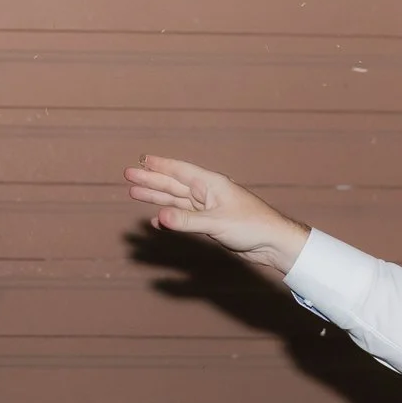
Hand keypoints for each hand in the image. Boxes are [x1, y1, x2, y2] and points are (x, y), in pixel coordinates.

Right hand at [124, 155, 311, 276]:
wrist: (273, 243)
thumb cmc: (253, 226)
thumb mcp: (217, 222)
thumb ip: (187, 220)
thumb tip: (159, 216)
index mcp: (211, 185)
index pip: (180, 171)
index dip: (160, 165)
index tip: (142, 160)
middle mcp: (207, 193)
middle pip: (173, 183)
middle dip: (151, 179)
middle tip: (128, 174)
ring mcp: (207, 208)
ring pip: (175, 199)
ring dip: (155, 196)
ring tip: (134, 192)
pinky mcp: (209, 223)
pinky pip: (182, 218)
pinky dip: (169, 218)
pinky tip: (157, 220)